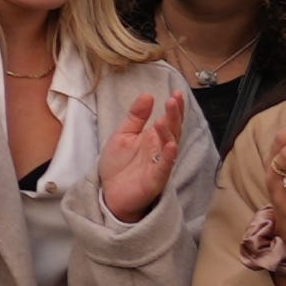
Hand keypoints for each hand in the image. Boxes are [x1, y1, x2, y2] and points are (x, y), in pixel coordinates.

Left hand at [100, 80, 188, 225]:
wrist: (109, 193)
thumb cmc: (119, 165)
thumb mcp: (123, 135)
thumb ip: (136, 117)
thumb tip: (148, 96)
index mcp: (153, 138)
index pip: (169, 120)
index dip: (174, 108)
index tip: (176, 93)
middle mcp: (160, 150)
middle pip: (172, 130)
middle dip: (175, 116)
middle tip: (174, 100)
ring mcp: (160, 164)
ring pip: (170, 146)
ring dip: (169, 132)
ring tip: (166, 118)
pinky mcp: (155, 179)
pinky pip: (165, 167)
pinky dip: (169, 157)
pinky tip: (171, 145)